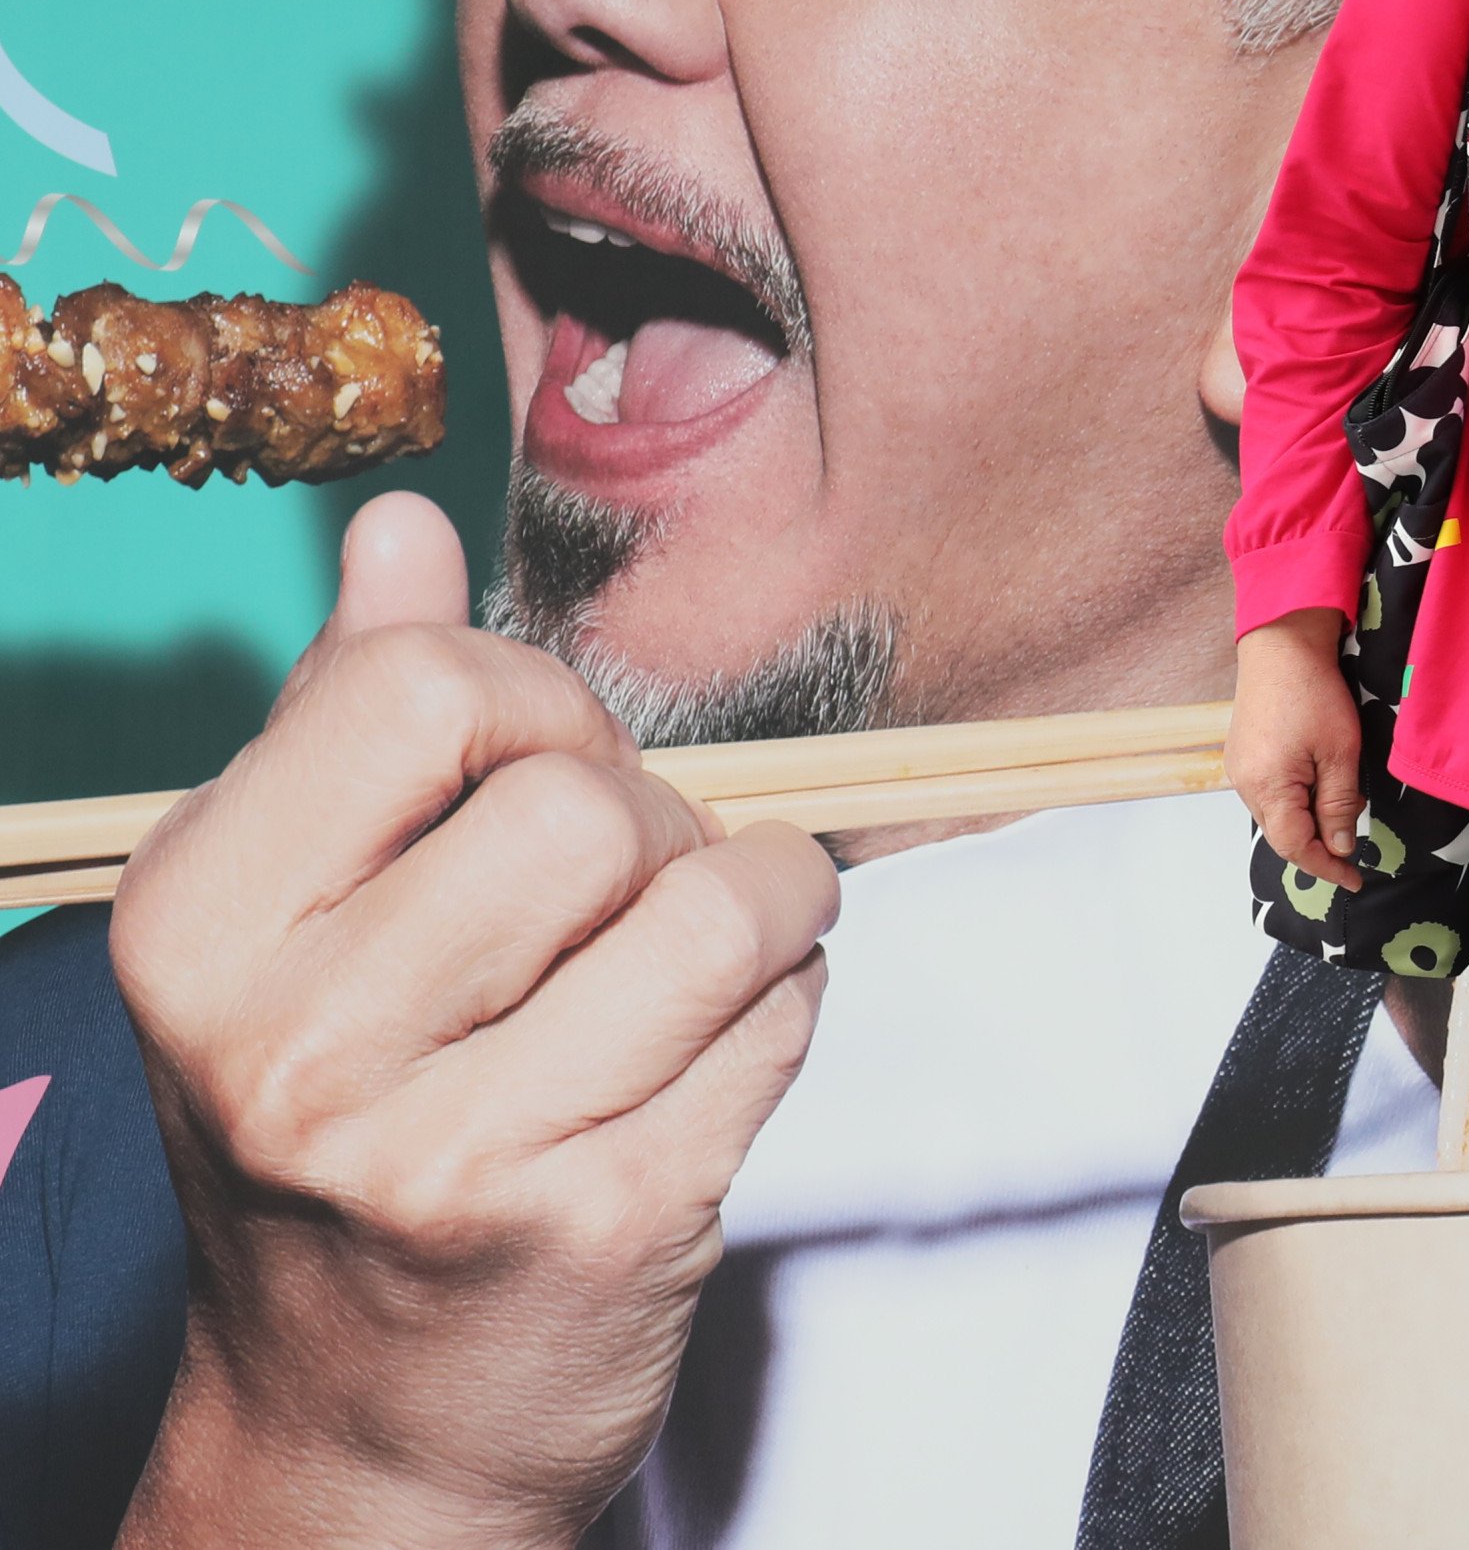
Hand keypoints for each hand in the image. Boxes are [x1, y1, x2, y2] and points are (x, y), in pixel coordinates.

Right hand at [109, 493, 838, 1549]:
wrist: (361, 1428)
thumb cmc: (351, 1129)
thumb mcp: (302, 925)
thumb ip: (352, 715)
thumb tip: (397, 525)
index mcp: (199, 928)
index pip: (429, 688)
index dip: (532, 709)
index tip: (534, 774)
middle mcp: (296, 1042)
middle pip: (586, 798)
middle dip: (652, 820)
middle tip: (620, 898)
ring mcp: (447, 1148)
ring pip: (718, 896)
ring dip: (760, 903)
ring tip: (698, 958)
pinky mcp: (602, 1221)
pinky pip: (778, 1018)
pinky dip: (783, 1008)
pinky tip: (712, 1052)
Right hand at [1233, 607, 1364, 891]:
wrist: (1281, 644)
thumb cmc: (1314, 693)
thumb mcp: (1340, 752)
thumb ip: (1339, 805)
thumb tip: (1340, 848)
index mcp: (1267, 788)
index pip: (1296, 847)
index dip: (1327, 867)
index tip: (1355, 879)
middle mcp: (1244, 785)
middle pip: (1283, 834)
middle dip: (1320, 843)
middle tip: (1354, 840)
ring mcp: (1239, 769)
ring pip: (1277, 814)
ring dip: (1309, 818)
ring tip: (1342, 801)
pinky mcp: (1242, 754)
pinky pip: (1270, 792)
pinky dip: (1296, 798)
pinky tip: (1320, 782)